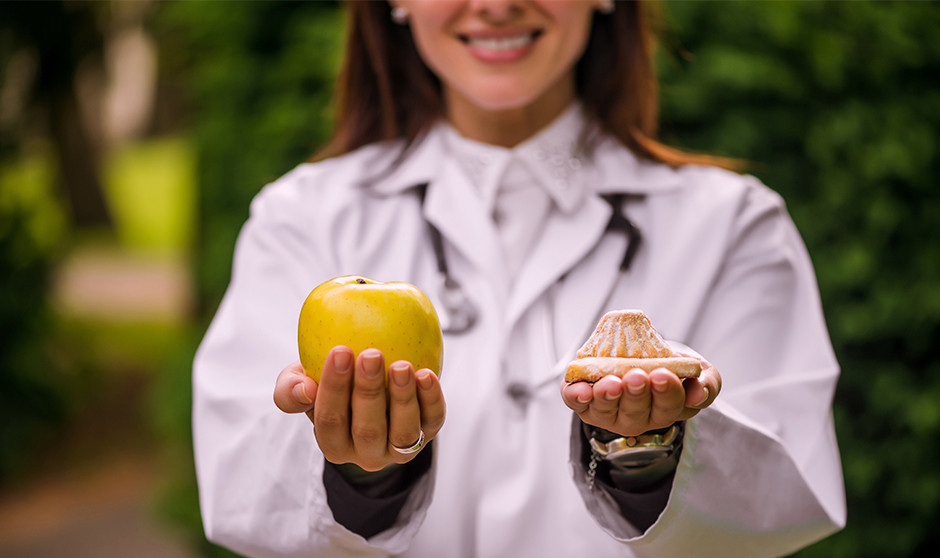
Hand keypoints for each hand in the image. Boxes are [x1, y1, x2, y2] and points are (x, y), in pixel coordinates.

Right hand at [273, 346, 445, 470]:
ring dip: (402, 399)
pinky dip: (431, 399)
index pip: (331, 421)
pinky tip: (426, 374)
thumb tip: (304, 389)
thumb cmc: (329, 382)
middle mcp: (366, 453)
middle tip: (370, 355)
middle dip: (369, 392)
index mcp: (333, 444)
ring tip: (401, 366)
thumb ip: (290, 388)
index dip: (334, 388)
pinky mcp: (427, 433)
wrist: (367, 385)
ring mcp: (399, 448)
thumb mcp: (300, 383)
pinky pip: (432, 420)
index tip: (339, 351)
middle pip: (368, 429)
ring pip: (403, 432)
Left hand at [560, 358, 720, 436]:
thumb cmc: (669, 365)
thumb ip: (706, 383)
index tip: (662, 374)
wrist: (638, 351)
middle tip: (636, 377)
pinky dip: (576, 397)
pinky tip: (581, 390)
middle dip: (635, 395)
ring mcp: (608, 412)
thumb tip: (699, 394)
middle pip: (636, 414)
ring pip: (605, 411)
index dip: (665, 393)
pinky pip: (577, 403)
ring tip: (610, 383)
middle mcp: (636, 418)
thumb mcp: (698, 372)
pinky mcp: (583, 402)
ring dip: (607, 397)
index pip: (668, 407)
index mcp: (665, 410)